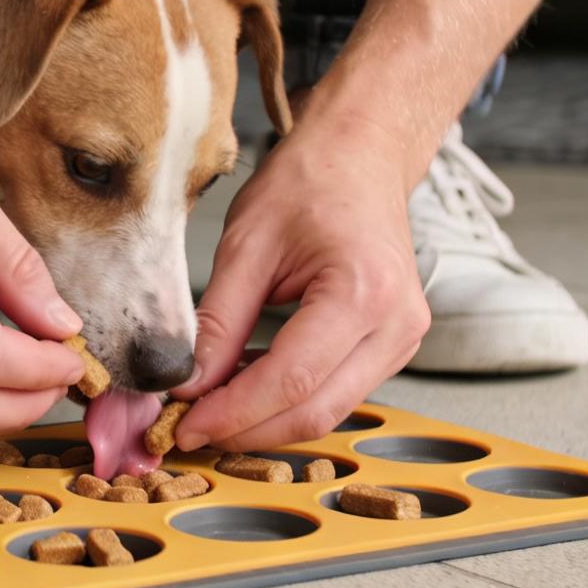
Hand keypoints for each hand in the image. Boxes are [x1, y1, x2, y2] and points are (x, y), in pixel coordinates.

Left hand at [170, 120, 429, 449]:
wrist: (361, 156)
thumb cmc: (310, 182)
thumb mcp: (247, 243)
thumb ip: (219, 321)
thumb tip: (188, 384)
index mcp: (362, 291)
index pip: (291, 380)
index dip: (233, 413)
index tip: (183, 426)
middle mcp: (397, 323)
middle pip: (315, 410)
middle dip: (246, 430)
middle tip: (187, 431)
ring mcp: (404, 339)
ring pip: (329, 410)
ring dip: (266, 421)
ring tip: (208, 410)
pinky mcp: (395, 345)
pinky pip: (338, 392)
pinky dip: (288, 401)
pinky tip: (244, 389)